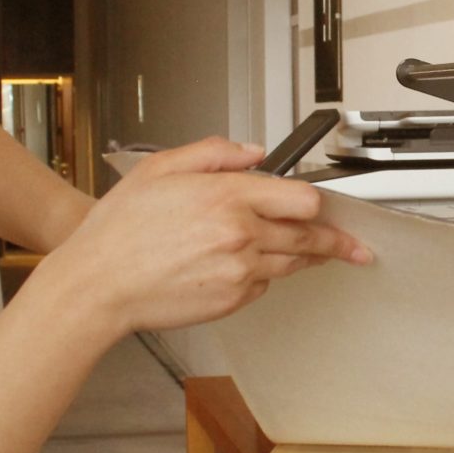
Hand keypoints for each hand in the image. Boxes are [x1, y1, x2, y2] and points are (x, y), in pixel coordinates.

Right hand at [37, 137, 371, 339]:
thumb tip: (254, 153)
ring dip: (306, 258)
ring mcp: (239, 271)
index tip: (331, 209)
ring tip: (320, 255)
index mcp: (226, 196)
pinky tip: (245, 266)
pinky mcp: (231, 300)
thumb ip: (214, 153)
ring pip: (292, 263)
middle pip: (309, 236)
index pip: (301, 199)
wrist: (97, 285)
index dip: (319, 204)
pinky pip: (263, 284)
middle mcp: (240, 234)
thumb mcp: (160, 168)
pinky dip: (262, 274)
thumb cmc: (120, 229)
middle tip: (356, 247)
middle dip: (337, 241)